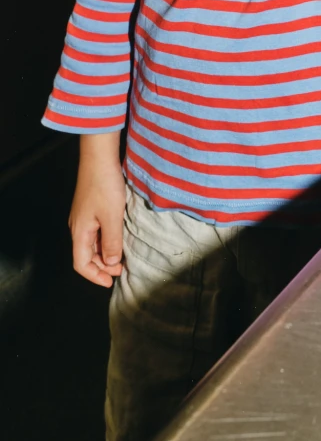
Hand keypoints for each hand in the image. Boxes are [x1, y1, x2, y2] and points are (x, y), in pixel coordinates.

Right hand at [69, 133, 125, 287]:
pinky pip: (96, 232)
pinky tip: (118, 239)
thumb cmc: (104, 186)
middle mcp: (78, 227)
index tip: (110, 282)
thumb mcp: (112, 217)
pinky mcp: (91, 208)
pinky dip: (106, 241)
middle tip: (121, 270)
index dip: (94, 276)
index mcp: (79, 232)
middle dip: (102, 267)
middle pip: (86, 255)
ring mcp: (84, 217)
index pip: (81, 264)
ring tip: (121, 258)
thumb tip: (109, 264)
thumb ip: (111, 242)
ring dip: (105, 254)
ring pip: (92, 244)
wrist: (99, 158)